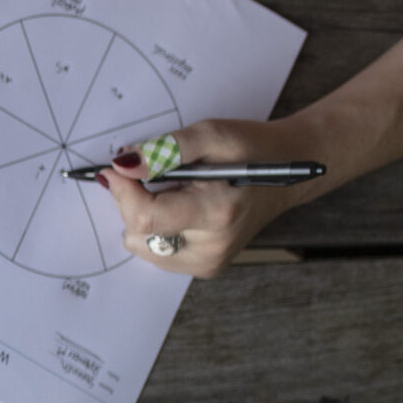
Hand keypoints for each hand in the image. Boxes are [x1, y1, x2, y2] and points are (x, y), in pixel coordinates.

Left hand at [92, 118, 322, 277]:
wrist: (288, 172)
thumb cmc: (251, 149)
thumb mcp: (212, 134)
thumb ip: (165, 149)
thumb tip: (123, 166)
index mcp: (218, 214)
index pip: (145, 217)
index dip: (122, 191)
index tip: (114, 170)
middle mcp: (212, 248)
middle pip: (138, 233)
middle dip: (135, 201)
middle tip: (161, 177)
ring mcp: (208, 262)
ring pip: (141, 245)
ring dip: (146, 215)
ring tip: (179, 194)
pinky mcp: (204, 268)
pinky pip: (155, 251)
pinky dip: (158, 228)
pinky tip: (183, 210)